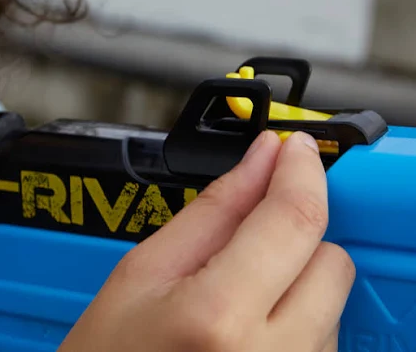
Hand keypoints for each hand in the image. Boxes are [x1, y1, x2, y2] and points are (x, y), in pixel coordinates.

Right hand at [59, 131, 354, 351]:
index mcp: (217, 316)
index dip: (300, 170)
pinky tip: (253, 316)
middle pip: (330, 258)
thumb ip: (213, 208)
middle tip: (255, 228)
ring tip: (238, 289)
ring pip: (332, 295)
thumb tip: (259, 161)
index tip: (297, 148)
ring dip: (296, 274)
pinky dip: (298, 309)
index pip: (291, 218)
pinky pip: (326, 330)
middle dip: (296, 231)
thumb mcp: (146, 269)